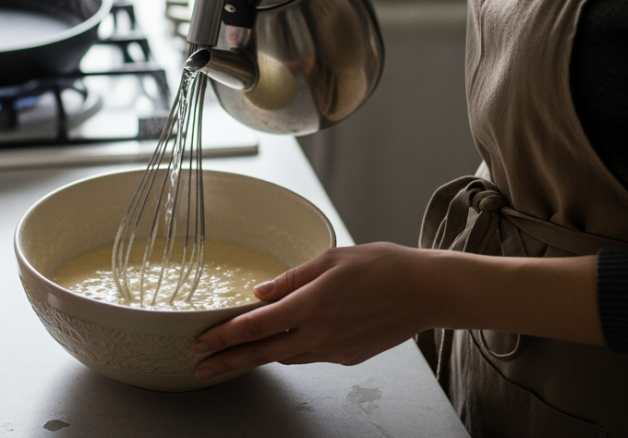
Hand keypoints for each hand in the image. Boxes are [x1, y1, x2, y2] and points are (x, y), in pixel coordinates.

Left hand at [192, 243, 434, 379]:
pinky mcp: (347, 357)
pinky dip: (292, 349)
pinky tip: (285, 340)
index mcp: (312, 305)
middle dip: (228, 361)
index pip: (256, 326)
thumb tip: (259, 292)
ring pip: (286, 357)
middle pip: (263, 353)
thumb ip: (291, 278)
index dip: (225, 335)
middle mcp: (320, 334)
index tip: (201, 342)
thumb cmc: (383, 267)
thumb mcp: (331, 259)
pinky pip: (310, 356)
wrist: (426, 292)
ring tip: (235, 354)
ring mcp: (334, 350)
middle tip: (200, 367)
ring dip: (260, 356)